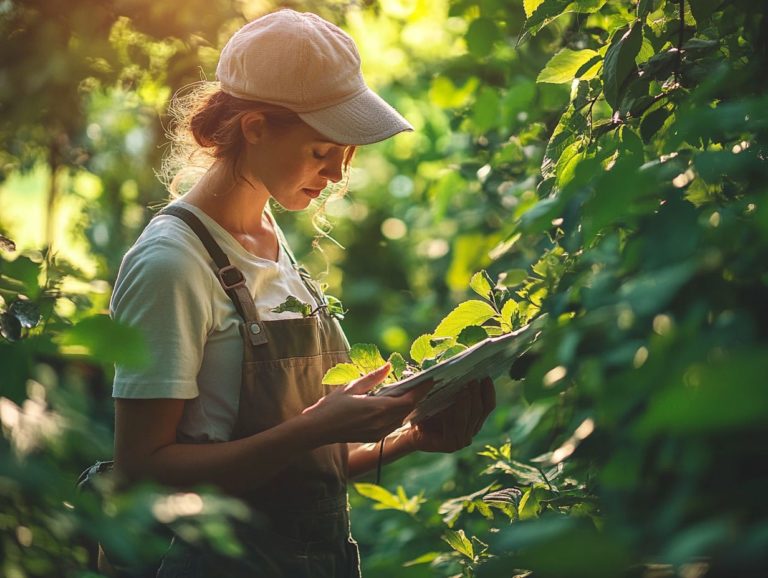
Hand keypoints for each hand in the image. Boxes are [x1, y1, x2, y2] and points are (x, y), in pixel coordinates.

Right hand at [302, 364, 431, 444]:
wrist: (318, 430)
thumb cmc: (331, 406)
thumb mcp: (351, 387)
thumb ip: (373, 378)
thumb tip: (388, 366)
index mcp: (377, 408)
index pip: (408, 400)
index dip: (421, 390)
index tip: (430, 379)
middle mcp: (381, 423)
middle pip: (407, 409)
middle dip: (416, 396)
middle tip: (422, 383)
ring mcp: (378, 432)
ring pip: (401, 418)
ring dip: (407, 406)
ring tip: (410, 392)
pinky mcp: (374, 438)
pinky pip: (393, 425)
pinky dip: (398, 414)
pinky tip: (395, 406)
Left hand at [407, 377, 495, 452]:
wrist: (408, 430)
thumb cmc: (426, 411)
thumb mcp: (443, 397)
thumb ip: (456, 389)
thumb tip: (467, 370)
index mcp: (473, 420)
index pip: (488, 406)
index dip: (489, 391)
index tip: (486, 377)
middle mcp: (471, 432)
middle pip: (480, 412)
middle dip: (477, 395)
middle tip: (473, 380)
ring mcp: (462, 440)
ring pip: (470, 419)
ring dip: (468, 403)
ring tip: (464, 389)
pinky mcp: (451, 446)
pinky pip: (456, 428)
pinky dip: (455, 414)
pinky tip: (451, 404)